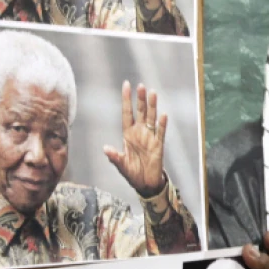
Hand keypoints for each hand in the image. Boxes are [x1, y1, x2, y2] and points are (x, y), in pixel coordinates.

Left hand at [105, 81, 166, 196]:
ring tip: (153, 93)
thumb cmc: (132, 173)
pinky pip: (161, 133)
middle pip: (140, 112)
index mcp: (128, 134)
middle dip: (140, 99)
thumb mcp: (121, 165)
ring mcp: (150, 137)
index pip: (127, 113)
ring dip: (152, 106)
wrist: (145, 183)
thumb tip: (105, 149)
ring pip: (151, 118)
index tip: (126, 85)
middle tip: (141, 86)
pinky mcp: (159, 145)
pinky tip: (163, 115)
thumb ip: (114, 157)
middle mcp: (139, 133)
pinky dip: (162, 124)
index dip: (126, 100)